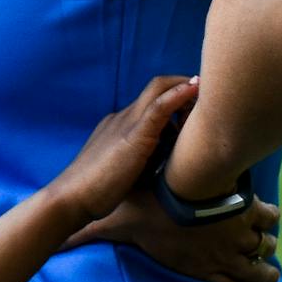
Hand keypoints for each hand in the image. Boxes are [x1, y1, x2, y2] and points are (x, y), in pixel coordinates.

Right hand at [50, 76, 199, 230]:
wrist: (72, 197)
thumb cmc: (96, 192)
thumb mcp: (124, 171)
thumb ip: (141, 163)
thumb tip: (162, 170)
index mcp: (119, 125)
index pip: (150, 101)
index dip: (174, 98)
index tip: (194, 102)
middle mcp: (123, 117)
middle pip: (156, 88)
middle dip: (183, 83)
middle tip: (208, 89)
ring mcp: (127, 123)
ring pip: (158, 91)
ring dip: (184, 86)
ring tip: (209, 90)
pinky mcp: (133, 135)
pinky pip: (158, 107)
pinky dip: (178, 95)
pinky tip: (194, 89)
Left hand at [66, 189, 280, 281]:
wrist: (185, 182)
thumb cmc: (146, 209)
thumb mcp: (113, 225)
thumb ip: (84, 237)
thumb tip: (53, 246)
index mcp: (195, 265)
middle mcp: (222, 257)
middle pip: (254, 274)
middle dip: (263, 277)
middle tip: (269, 279)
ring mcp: (239, 235)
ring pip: (265, 251)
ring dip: (268, 251)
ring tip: (271, 254)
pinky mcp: (248, 210)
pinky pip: (268, 219)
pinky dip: (271, 218)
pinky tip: (273, 218)